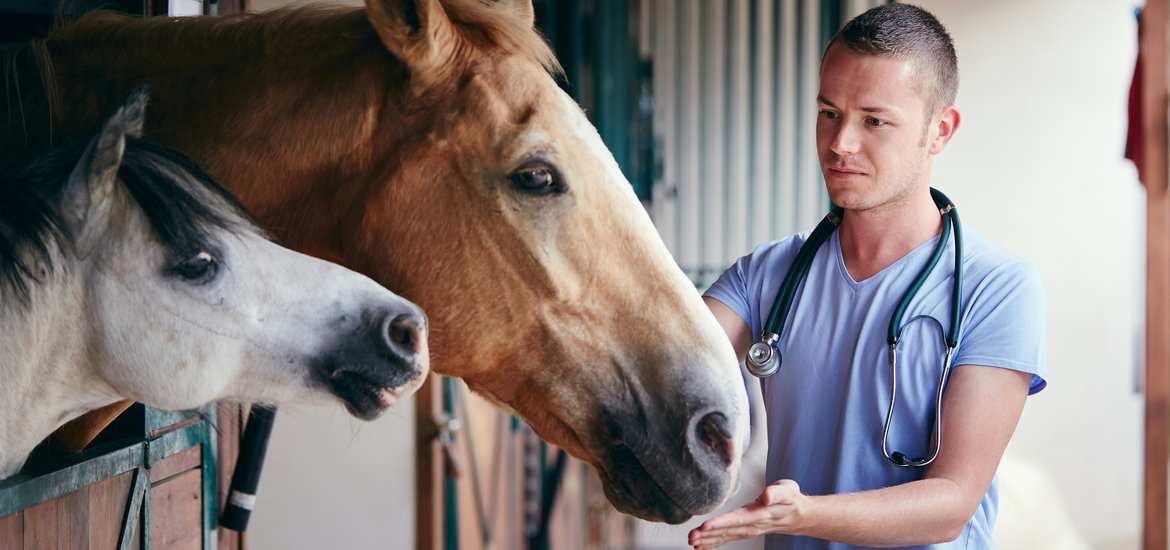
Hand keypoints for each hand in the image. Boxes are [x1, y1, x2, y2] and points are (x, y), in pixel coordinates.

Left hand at [687, 479, 804, 549]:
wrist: (797, 515)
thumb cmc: (790, 499)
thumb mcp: (788, 490)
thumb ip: (778, 492)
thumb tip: (766, 496)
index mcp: (760, 514)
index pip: (738, 519)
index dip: (722, 523)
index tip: (706, 525)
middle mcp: (752, 525)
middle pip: (727, 531)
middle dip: (708, 534)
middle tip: (691, 536)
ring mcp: (748, 530)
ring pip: (725, 536)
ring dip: (707, 540)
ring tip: (691, 541)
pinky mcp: (744, 531)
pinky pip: (727, 539)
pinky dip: (713, 543)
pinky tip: (700, 546)